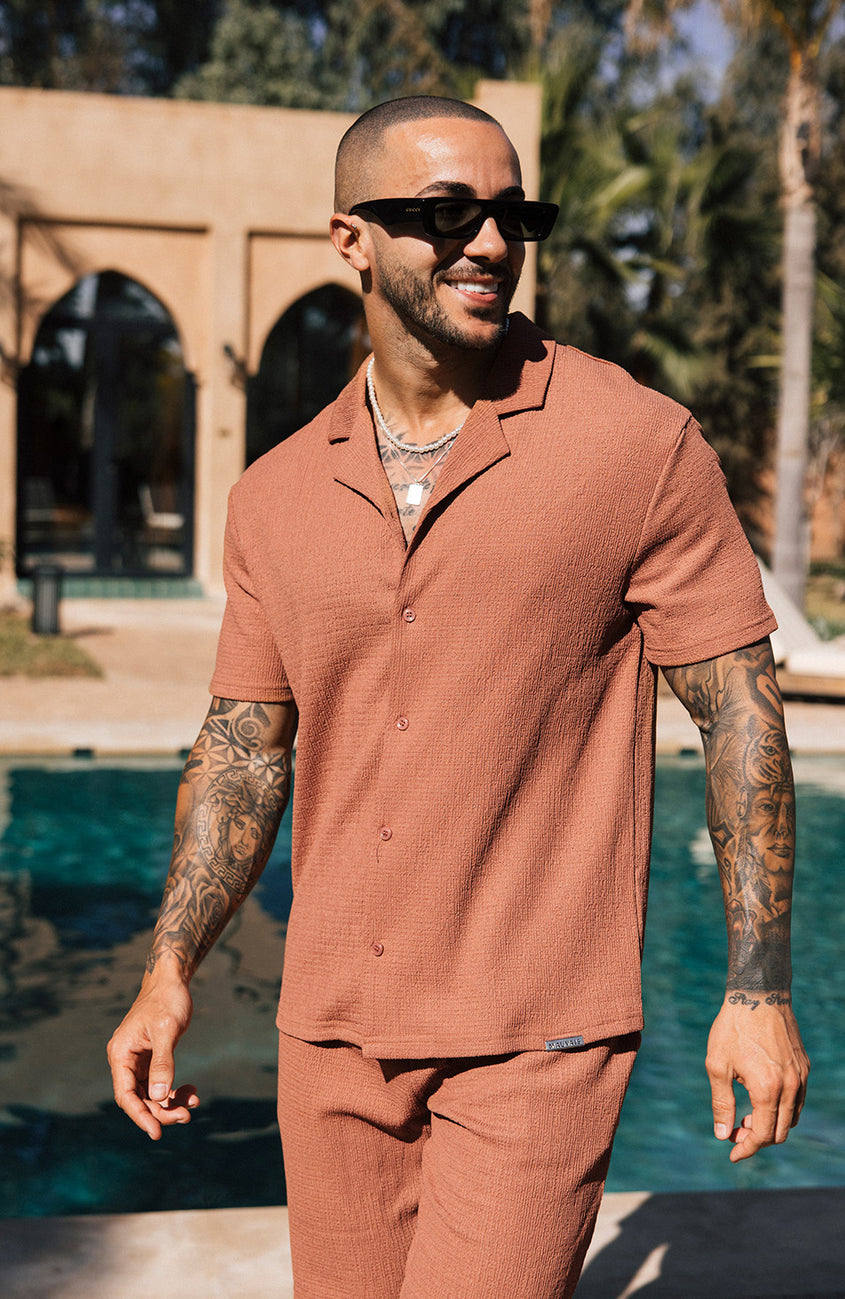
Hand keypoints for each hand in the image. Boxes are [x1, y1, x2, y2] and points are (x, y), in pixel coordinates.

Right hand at [107, 968, 198, 1139]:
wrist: (171, 980)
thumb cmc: (167, 1000)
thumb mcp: (166, 1030)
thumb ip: (162, 1063)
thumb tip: (159, 1096)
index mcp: (120, 1054)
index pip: (125, 1095)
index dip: (140, 1116)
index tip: (156, 1133)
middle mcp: (125, 1061)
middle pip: (139, 1099)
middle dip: (162, 1111)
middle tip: (187, 1116)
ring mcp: (138, 1062)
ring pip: (150, 1094)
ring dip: (170, 1103)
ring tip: (193, 1102)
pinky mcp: (151, 1060)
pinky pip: (159, 1085)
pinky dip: (174, 1091)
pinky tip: (191, 1091)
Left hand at [705, 993, 808, 1161]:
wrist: (757, 994)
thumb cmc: (732, 1028)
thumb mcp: (717, 1065)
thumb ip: (722, 1103)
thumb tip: (722, 1135)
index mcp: (768, 1090)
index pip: (763, 1135)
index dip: (746, 1149)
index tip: (732, 1154)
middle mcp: (791, 1087)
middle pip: (781, 1132)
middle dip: (758, 1139)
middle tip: (736, 1132)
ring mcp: (801, 1077)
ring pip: (793, 1118)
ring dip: (772, 1125)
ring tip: (747, 1116)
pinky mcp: (804, 1066)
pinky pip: (798, 1100)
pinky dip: (782, 1108)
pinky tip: (762, 1099)